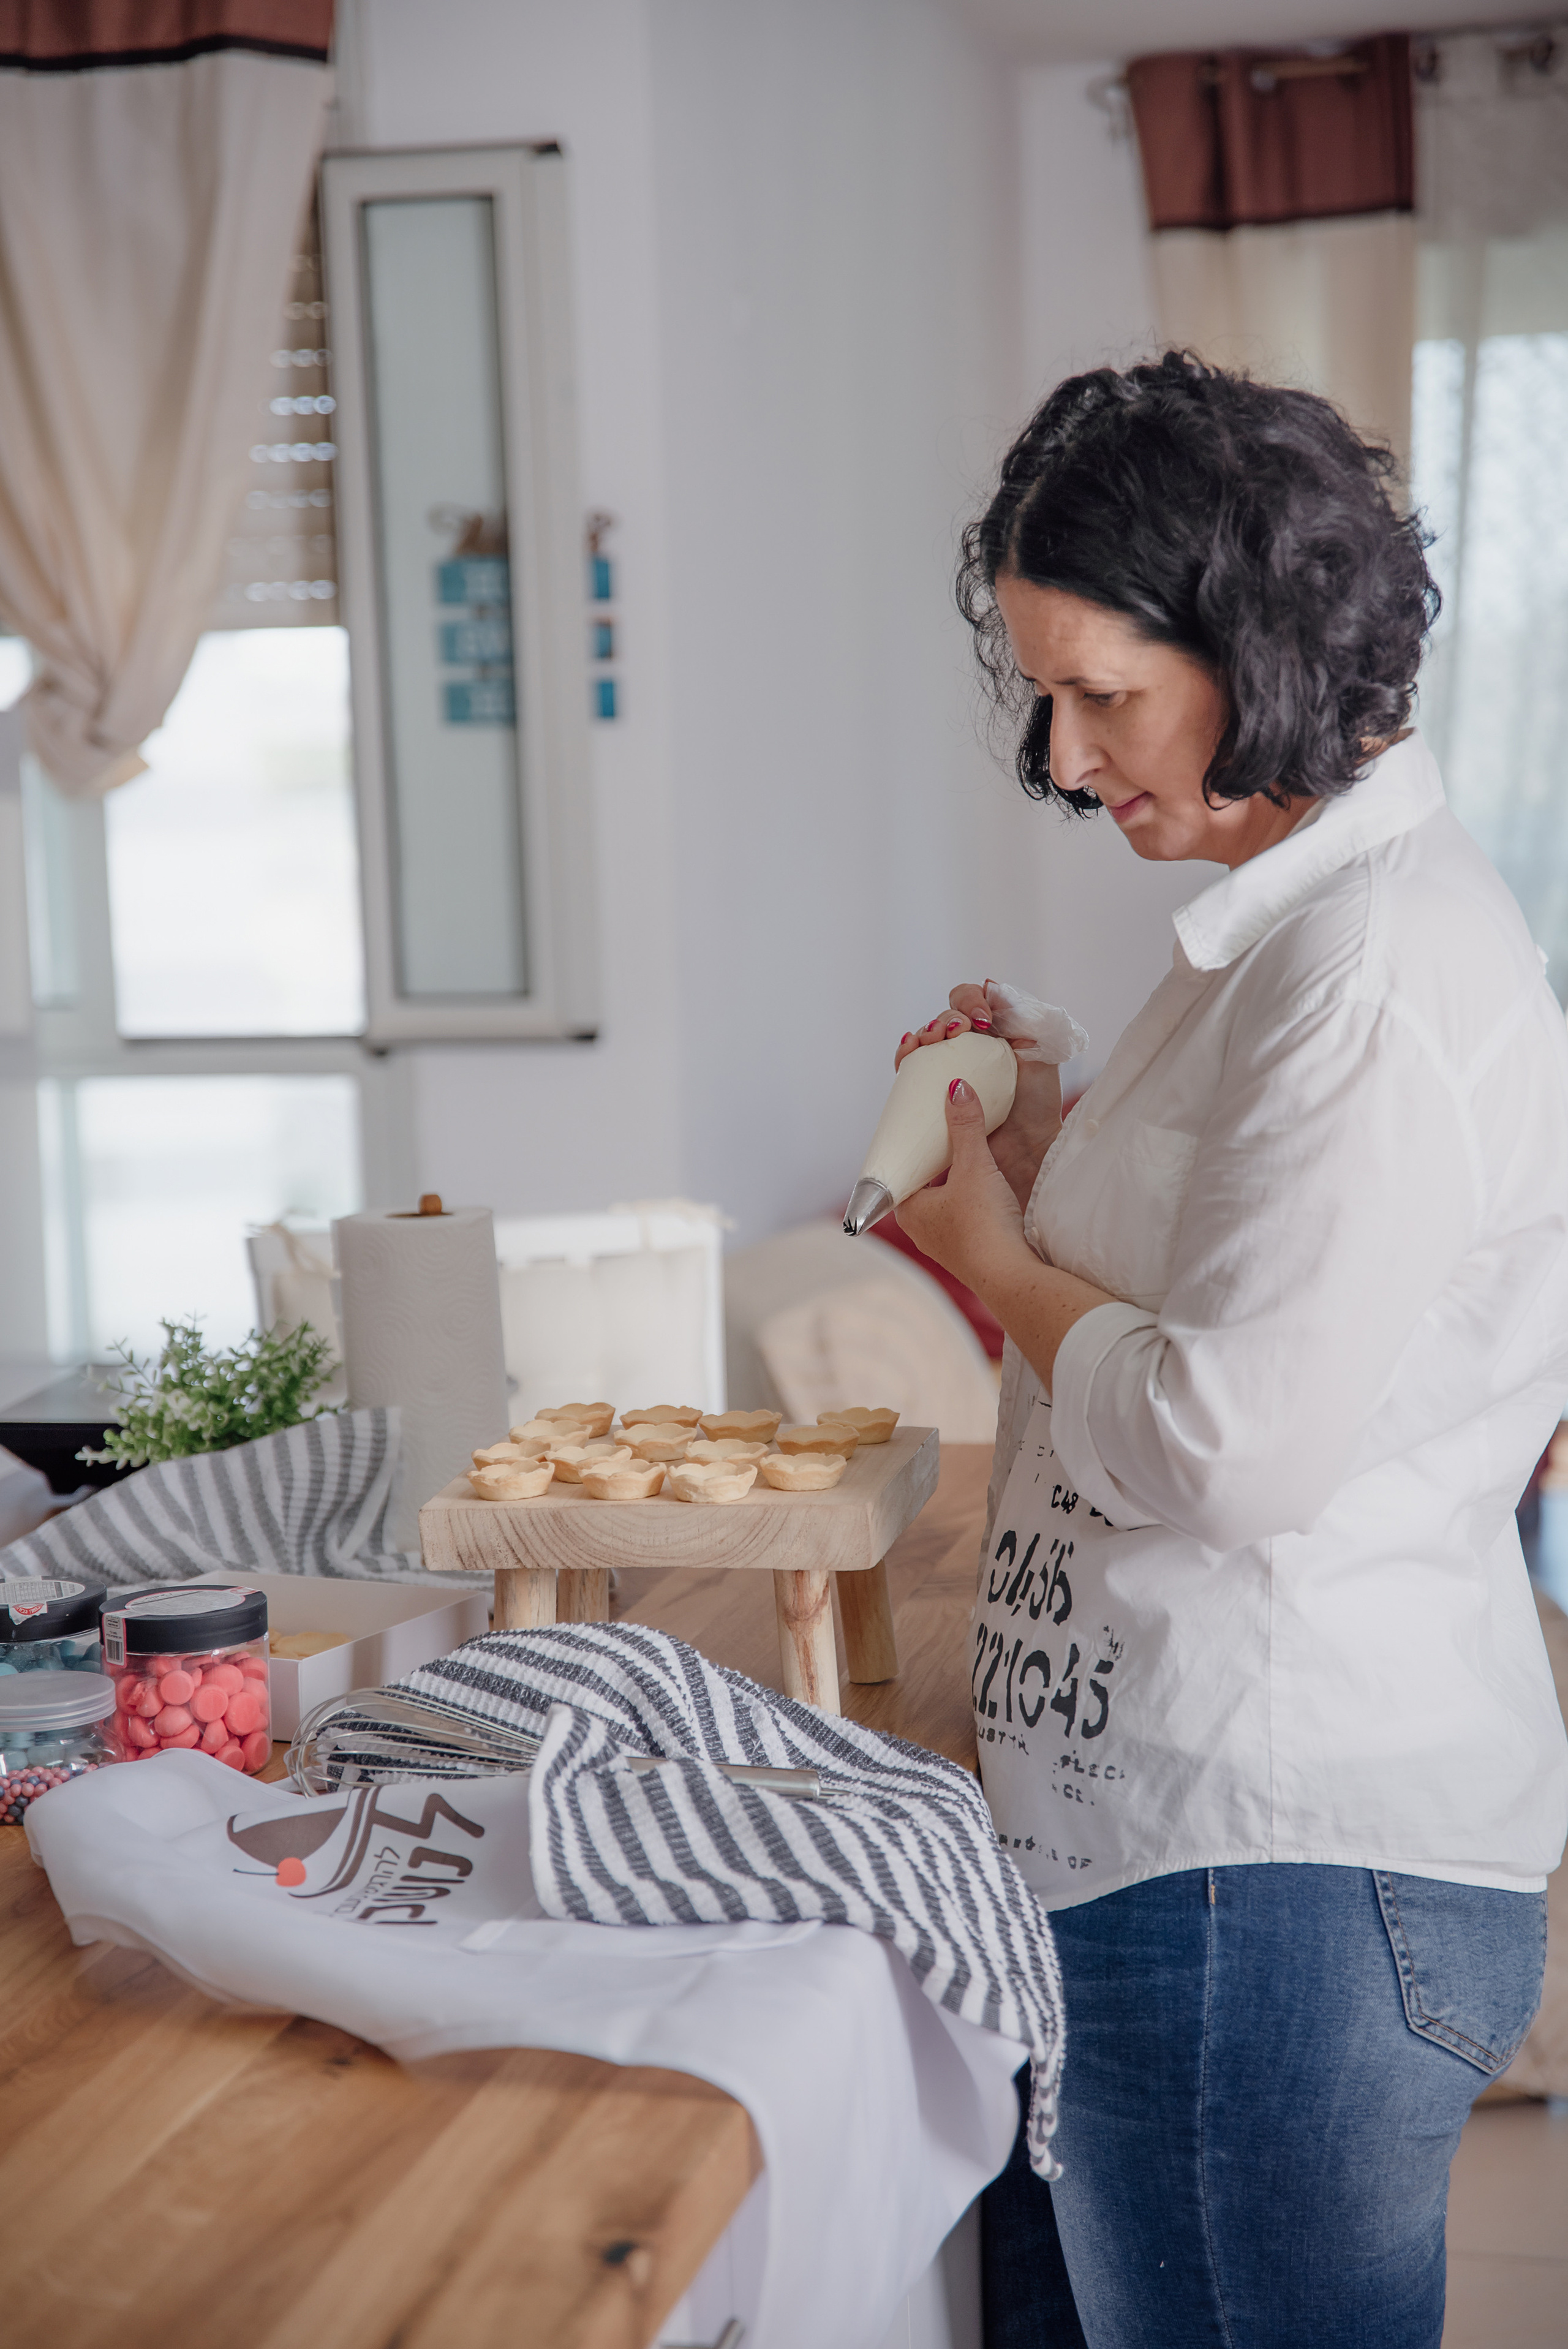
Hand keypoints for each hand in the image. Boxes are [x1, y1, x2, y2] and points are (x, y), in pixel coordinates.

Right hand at [894, 981, 1085, 1212]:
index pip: (972, 999)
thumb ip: (1024, 1019)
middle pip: (944, 1017)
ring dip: (922, 1033)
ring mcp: (948, 1071)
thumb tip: (992, 986)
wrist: (1026, 1152)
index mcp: (994, 1032)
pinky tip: (908, 1053)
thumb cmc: (1038, 1106)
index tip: (982, 1019)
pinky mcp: (931, 1095)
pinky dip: (905, 1054)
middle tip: (955, 1032)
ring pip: (924, 1039)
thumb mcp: (1041, 1055)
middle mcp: (969, 1048)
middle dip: (945, 1018)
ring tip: (929, 1042)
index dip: (970, 1000)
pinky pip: (910, 1068)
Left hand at [895, 1076, 1028, 1293]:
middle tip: (951, 1133)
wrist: (1012, 1275)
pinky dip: (972, 1201)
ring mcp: (945, 1245)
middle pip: (926, 1185)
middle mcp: (920, 1231)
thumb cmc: (983, 1223)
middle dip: (939, 1163)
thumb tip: (957, 1087)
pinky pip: (965, 1218)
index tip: (927, 1127)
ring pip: (946, 1202)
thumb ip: (966, 1127)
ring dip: (957, 1182)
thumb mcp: (974, 1167)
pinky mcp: (970, 1254)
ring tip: (972, 1155)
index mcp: (908, 1210)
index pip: (905, 1171)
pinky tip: (989, 1189)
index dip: (916, 1149)